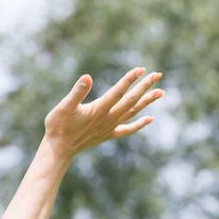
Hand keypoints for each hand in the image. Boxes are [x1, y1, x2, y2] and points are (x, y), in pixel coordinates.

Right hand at [42, 67, 164, 160]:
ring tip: (161, 92)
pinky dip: (139, 124)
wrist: (58, 149)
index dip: (130, 79)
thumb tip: (87, 77)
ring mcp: (109, 127)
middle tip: (157, 74)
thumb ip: (77, 92)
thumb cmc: (58, 126)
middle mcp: (108, 118)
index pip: (118, 91)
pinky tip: (150, 118)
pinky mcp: (107, 135)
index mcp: (99, 110)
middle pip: (131, 100)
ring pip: (133, 112)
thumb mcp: (63, 107)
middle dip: (145, 87)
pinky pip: (127, 129)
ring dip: (147, 101)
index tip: (141, 69)